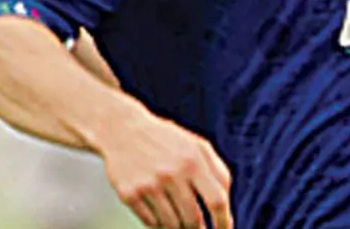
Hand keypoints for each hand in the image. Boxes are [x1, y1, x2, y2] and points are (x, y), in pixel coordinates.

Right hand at [96, 105, 232, 227]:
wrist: (123, 129)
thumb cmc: (166, 139)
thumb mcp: (198, 146)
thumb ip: (218, 171)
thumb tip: (226, 204)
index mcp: (193, 160)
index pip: (217, 200)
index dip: (224, 221)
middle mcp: (172, 173)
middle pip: (193, 219)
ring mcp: (149, 185)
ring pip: (171, 225)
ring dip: (179, 228)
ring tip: (180, 222)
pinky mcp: (129, 195)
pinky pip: (150, 223)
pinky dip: (159, 224)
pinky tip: (161, 215)